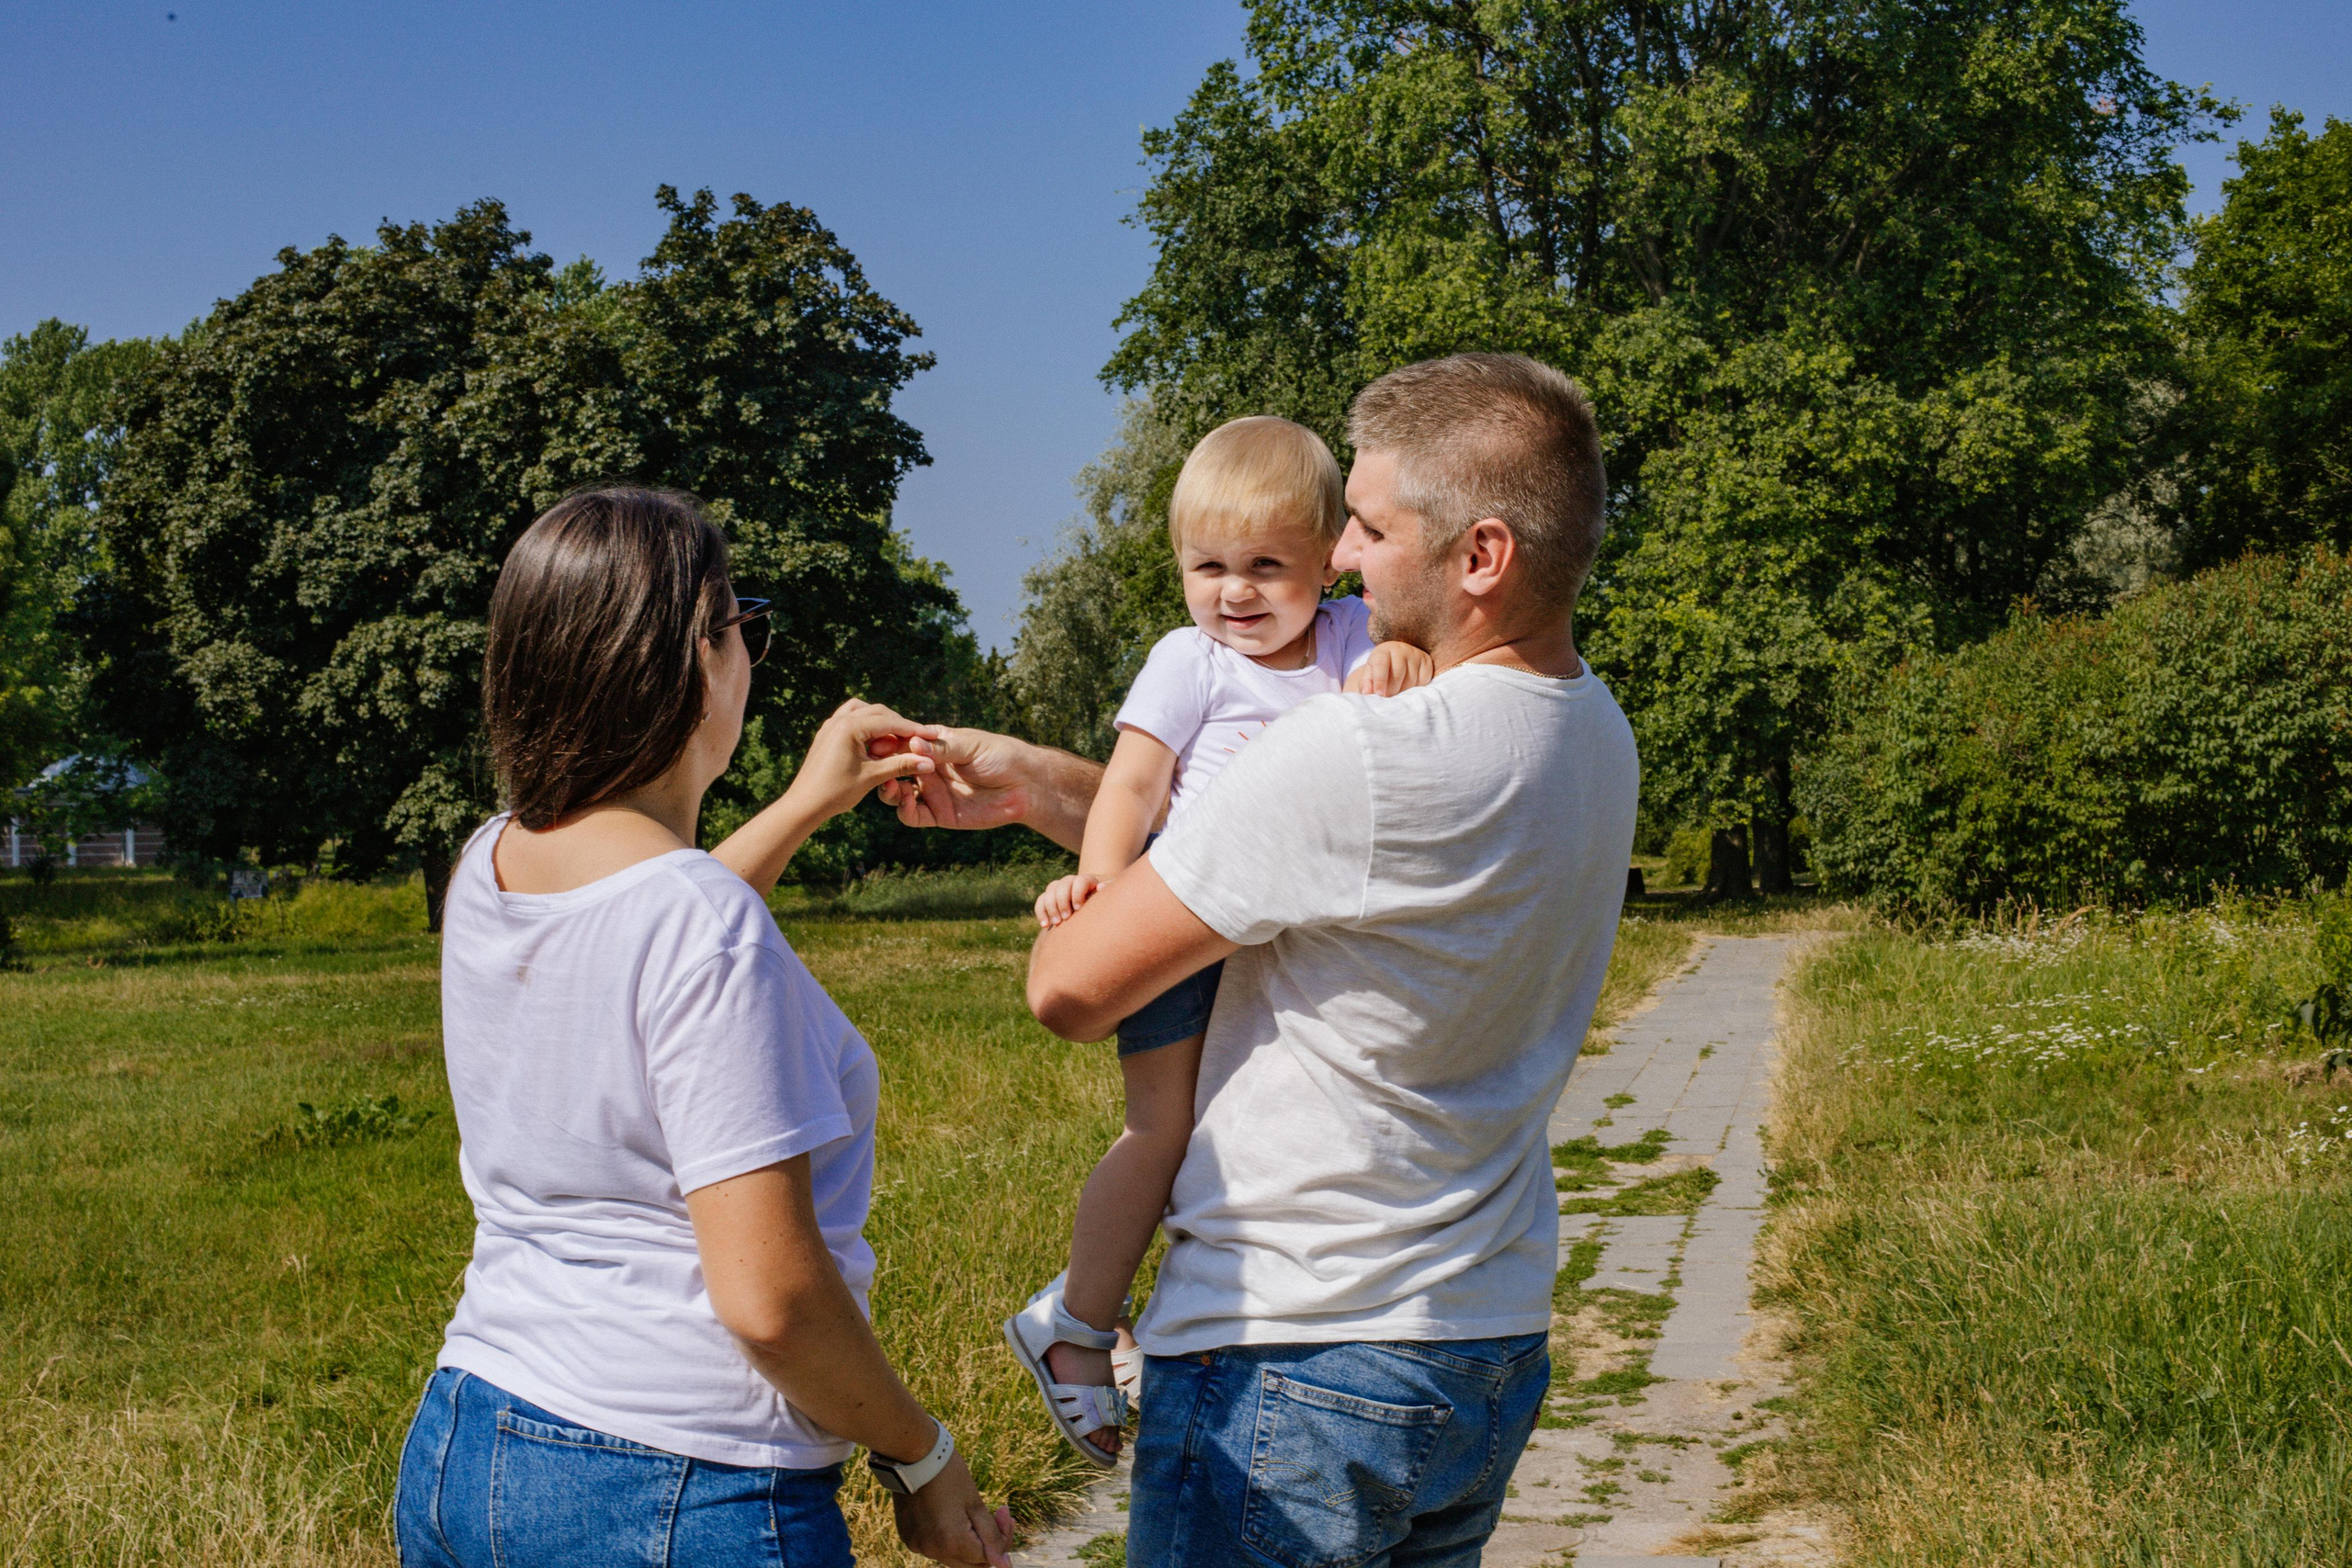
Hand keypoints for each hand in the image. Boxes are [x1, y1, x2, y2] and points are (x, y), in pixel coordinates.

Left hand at [785, 700, 945, 821]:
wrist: (804, 805)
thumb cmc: (835, 792)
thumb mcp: (872, 777)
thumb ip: (901, 765)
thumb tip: (930, 762)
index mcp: (849, 727)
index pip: (889, 722)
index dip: (913, 729)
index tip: (932, 735)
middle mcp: (838, 720)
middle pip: (878, 712)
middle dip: (900, 724)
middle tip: (919, 737)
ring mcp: (830, 725)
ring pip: (863, 711)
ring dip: (882, 721)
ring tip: (896, 737)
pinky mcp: (827, 734)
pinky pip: (851, 719)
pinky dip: (867, 725)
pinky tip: (876, 740)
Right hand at [878, 728, 1041, 833]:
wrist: (1025, 785)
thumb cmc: (1001, 756)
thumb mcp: (971, 747)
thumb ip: (942, 748)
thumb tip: (913, 742)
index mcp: (933, 746)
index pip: (902, 744)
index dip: (887, 744)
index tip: (877, 744)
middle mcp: (928, 769)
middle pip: (894, 769)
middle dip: (883, 768)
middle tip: (879, 767)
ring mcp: (932, 792)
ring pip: (897, 793)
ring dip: (888, 789)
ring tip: (891, 785)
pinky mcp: (939, 814)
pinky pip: (913, 816)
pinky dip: (903, 810)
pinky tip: (904, 801)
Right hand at [890, 1452, 1014, 1566]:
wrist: (912, 1454)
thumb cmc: (949, 1474)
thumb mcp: (975, 1503)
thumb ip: (992, 1536)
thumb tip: (1005, 1564)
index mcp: (951, 1541)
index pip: (987, 1557)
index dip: (1001, 1538)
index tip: (1005, 1512)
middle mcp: (932, 1550)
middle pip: (969, 1564)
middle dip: (986, 1544)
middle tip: (996, 1516)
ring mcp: (917, 1546)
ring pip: (952, 1556)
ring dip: (967, 1541)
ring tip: (970, 1512)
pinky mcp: (909, 1538)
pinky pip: (935, 1547)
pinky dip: (947, 1537)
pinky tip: (949, 1513)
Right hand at [1035, 873, 1104, 927]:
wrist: (1099, 903)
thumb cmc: (1108, 902)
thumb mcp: (1114, 896)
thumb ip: (1111, 889)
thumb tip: (1101, 887)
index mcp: (1088, 881)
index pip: (1080, 880)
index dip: (1077, 893)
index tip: (1079, 908)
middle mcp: (1072, 882)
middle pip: (1062, 884)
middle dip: (1062, 901)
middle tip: (1066, 918)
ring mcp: (1060, 889)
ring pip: (1050, 891)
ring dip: (1050, 906)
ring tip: (1056, 923)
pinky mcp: (1051, 898)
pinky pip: (1041, 900)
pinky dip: (1041, 911)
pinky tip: (1045, 925)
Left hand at [1349, 641, 1436, 696]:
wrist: (1396, 661)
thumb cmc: (1380, 671)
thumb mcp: (1369, 675)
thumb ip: (1366, 684)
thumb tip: (1367, 693)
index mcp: (1383, 651)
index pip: (1381, 664)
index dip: (1380, 680)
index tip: (1379, 694)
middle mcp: (1400, 649)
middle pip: (1398, 674)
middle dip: (1392, 691)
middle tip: (1388, 699)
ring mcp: (1415, 654)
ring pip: (1411, 680)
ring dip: (1404, 692)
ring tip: (1397, 694)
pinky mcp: (1427, 662)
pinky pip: (1423, 681)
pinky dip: (1416, 689)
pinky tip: (1409, 689)